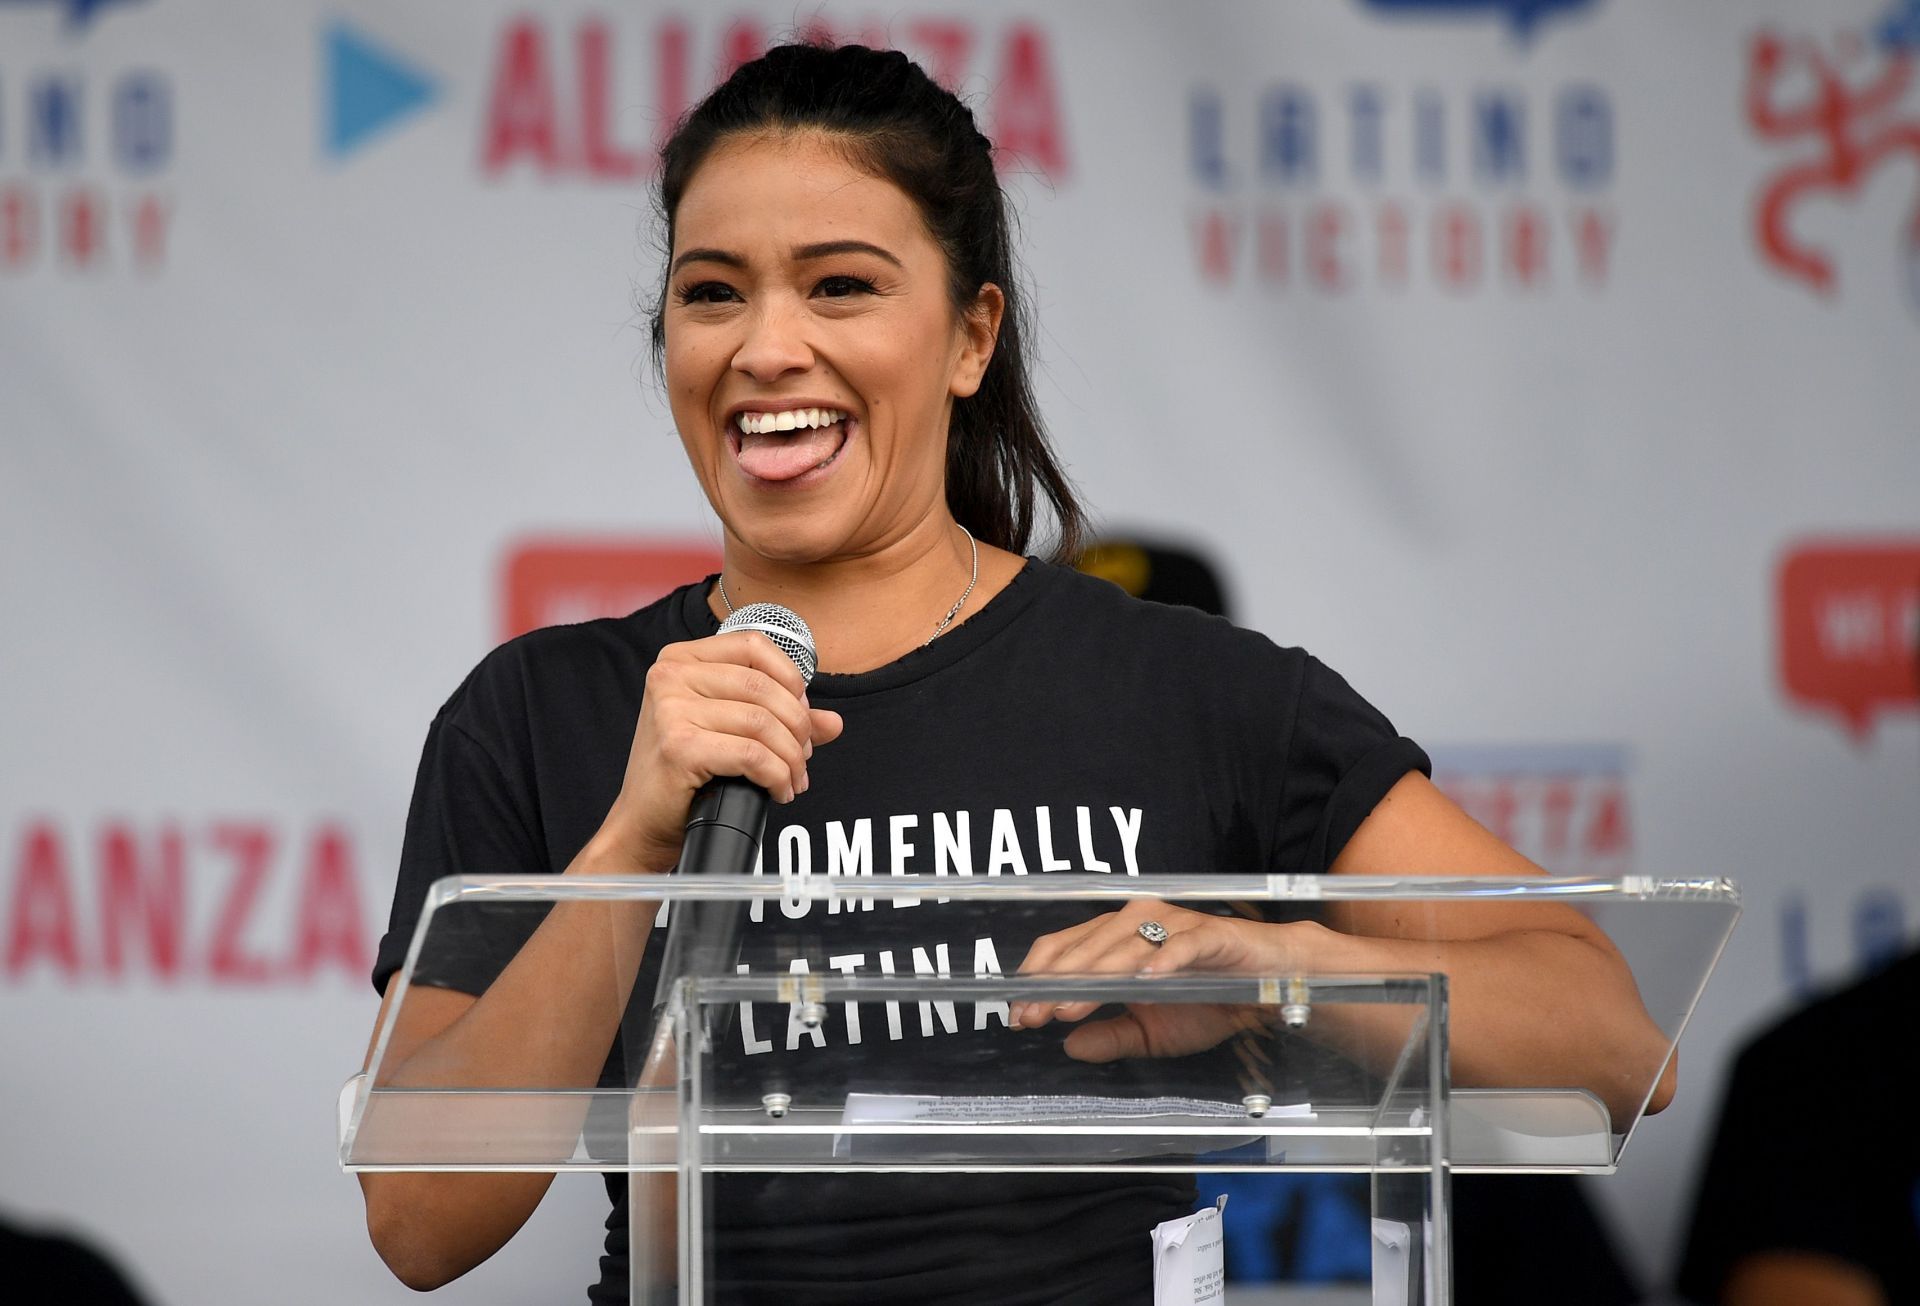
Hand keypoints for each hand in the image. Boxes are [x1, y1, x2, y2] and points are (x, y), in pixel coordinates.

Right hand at [593, 630, 843, 872]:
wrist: (644, 821)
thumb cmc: (685, 774)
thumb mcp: (731, 731)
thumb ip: (781, 718)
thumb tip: (833, 722)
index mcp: (680, 660)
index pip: (754, 645)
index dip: (790, 678)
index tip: (801, 713)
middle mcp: (670, 676)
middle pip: (763, 687)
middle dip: (797, 726)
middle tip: (803, 757)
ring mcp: (670, 710)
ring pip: (762, 723)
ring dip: (792, 757)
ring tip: (794, 778)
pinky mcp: (679, 747)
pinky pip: (752, 755)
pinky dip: (777, 776)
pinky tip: (779, 791)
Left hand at [1013, 900, 1323, 1062]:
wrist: (1268, 985)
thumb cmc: (1208, 1000)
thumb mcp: (1151, 1032)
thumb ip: (1111, 1036)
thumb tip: (1069, 1046)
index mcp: (1115, 939)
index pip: (1064, 951)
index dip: (1037, 980)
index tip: (1019, 1015)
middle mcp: (1137, 922)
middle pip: (1085, 948)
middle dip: (1055, 984)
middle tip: (1037, 1015)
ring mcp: (1172, 924)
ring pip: (1123, 946)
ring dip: (1095, 976)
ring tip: (1072, 1004)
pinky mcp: (1208, 934)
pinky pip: (1181, 945)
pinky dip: (1163, 959)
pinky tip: (1146, 979)